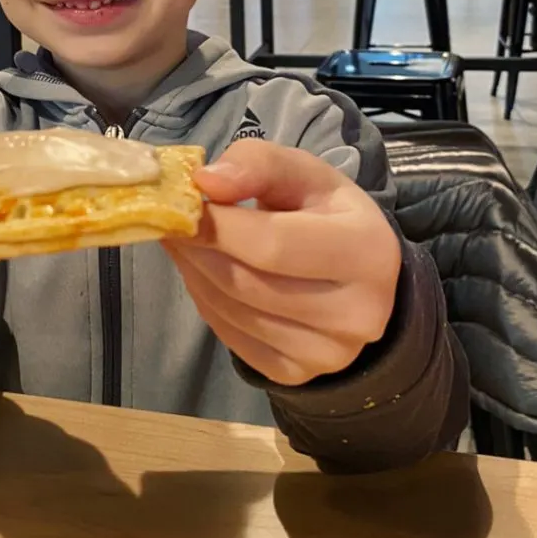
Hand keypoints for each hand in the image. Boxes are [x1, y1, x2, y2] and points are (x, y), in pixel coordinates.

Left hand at [164, 140, 400, 386]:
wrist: (359, 275)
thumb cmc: (324, 213)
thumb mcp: (302, 172)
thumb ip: (257, 164)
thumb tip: (206, 182)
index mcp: (366, 251)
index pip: (271, 244)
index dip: (216, 225)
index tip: (180, 205)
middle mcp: (356, 313)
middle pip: (244, 282)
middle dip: (196, 248)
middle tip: (170, 221)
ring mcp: (327, 353)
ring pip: (230, 310)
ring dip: (193, 272)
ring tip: (184, 242)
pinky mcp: (296, 373)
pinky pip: (230, 337)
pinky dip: (205, 301)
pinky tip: (204, 273)